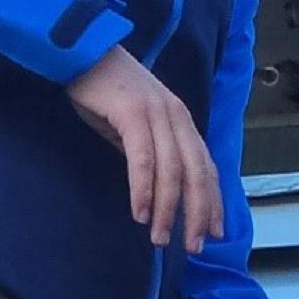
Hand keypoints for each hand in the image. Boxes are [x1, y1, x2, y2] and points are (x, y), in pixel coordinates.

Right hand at [67, 45, 221, 253]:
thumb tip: (159, 189)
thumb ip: (152, 151)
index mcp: (181, 120)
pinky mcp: (133, 113)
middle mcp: (177, 116)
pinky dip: (143, 189)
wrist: (83, 53)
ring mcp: (157, 113)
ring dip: (168, 209)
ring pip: (173, 170)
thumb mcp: (136, 125)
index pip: (206, 166)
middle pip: (197, 172)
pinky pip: (143, 159)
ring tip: (160, 238)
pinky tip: (140, 213)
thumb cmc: (106, 92)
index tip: (215, 232)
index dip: (213, 200)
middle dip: (198, 213)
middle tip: (194, 246)